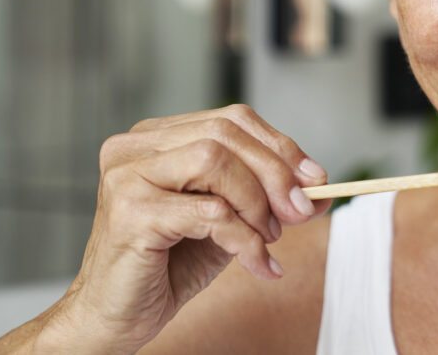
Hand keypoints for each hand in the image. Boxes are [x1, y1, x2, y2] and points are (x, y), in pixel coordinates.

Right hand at [50, 104, 329, 353]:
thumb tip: (321, 188)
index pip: (231, 119)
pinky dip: (245, 240)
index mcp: (156, 138)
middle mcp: (135, 148)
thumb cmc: (167, 266)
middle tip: (301, 211)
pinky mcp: (129, 213)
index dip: (279, 145)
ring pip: (215, 161)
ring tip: (270, 238)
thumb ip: (268, 199)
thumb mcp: (231, 223)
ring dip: (256, 202)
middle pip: (225, 132)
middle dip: (276, 172)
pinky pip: (209, 213)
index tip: (315, 178)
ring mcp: (127, 176)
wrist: (116, 319)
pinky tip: (258, 264)